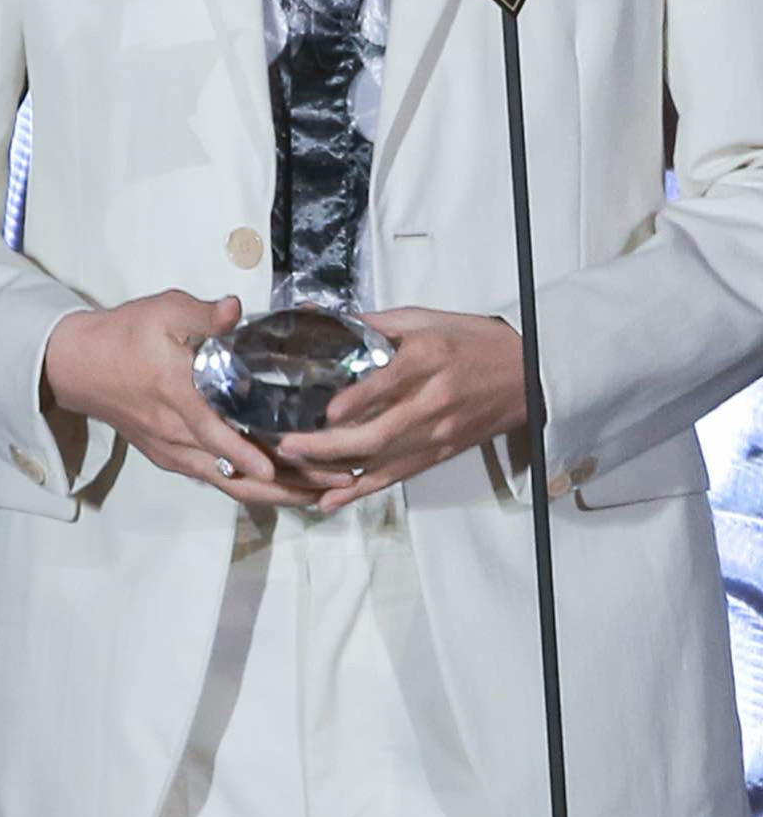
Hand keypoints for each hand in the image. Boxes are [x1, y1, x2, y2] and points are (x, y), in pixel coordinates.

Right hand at [43, 290, 320, 506]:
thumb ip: (203, 314)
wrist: (78, 366)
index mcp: (176, 395)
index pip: (211, 431)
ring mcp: (172, 450)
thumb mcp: (162, 311)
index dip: (242, 453)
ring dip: (272, 493)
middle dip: (283, 486)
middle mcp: (175, 433)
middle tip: (330, 487)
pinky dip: (247, 485)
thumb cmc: (124, 335)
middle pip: (230, 473)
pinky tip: (278, 485)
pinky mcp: (169, 456)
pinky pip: (212, 477)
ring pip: (225, 483)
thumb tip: (234, 309)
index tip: (275, 469)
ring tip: (317, 493)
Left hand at [273, 307, 525, 510]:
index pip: (386, 385)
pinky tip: (330, 500)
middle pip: (377, 434)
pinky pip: (395, 477)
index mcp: (427, 357)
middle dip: (328, 446)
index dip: (352, 403)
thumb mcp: (423, 319)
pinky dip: (360, 491)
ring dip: (336, 472)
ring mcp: (437, 433)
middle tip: (289, 446)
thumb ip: (371, 325)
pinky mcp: (439, 454)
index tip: (323, 412)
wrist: (527, 372)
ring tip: (297, 473)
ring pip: (382, 462)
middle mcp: (431, 400)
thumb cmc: (472, 340)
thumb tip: (315, 316)